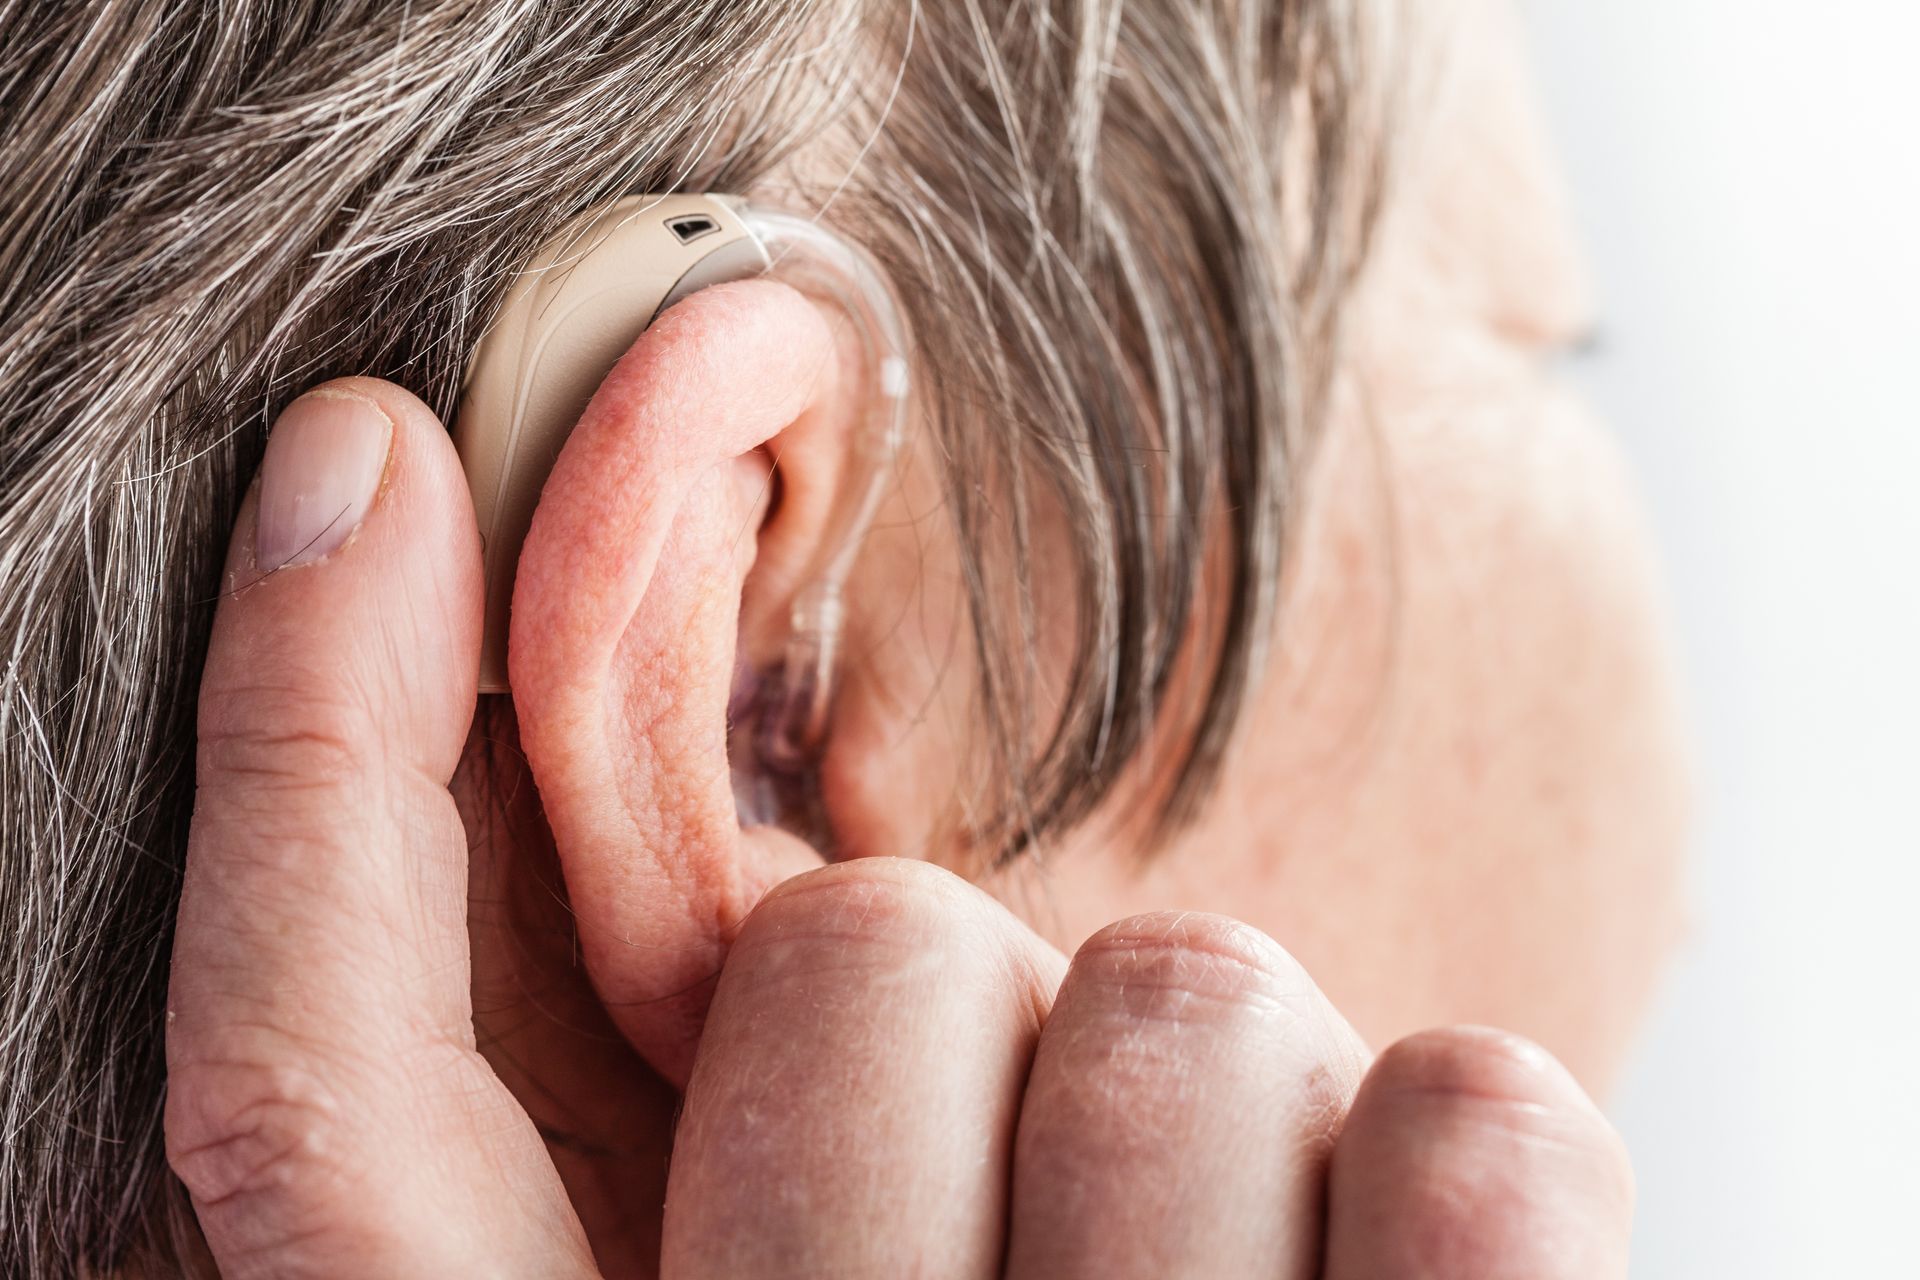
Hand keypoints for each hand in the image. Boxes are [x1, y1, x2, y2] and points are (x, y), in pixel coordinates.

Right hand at [166, 376, 1633, 1277]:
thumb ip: (663, 1148)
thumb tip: (582, 755)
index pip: (322, 1115)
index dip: (303, 751)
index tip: (365, 482)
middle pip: (861, 965)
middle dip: (950, 994)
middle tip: (1030, 1177)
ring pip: (1173, 1001)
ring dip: (1213, 1079)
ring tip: (1234, 1256)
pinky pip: (1478, 1125)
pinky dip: (1468, 1148)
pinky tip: (1426, 1260)